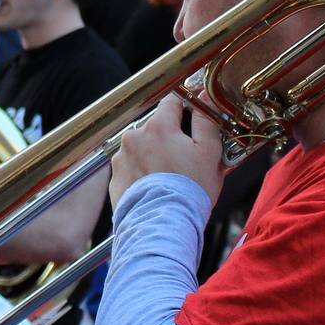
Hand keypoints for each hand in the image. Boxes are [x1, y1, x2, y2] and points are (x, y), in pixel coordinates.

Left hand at [109, 92, 224, 207]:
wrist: (161, 226)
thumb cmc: (189, 191)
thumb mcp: (209, 153)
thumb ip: (207, 121)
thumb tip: (205, 98)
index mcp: (157, 127)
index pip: (172, 101)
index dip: (187, 108)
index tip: (196, 118)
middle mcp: (134, 138)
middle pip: (157, 127)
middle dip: (171, 137)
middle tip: (187, 158)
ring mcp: (121, 158)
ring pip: (143, 148)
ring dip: (155, 155)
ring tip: (172, 178)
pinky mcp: (115, 179)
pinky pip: (132, 168)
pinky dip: (143, 173)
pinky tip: (157, 187)